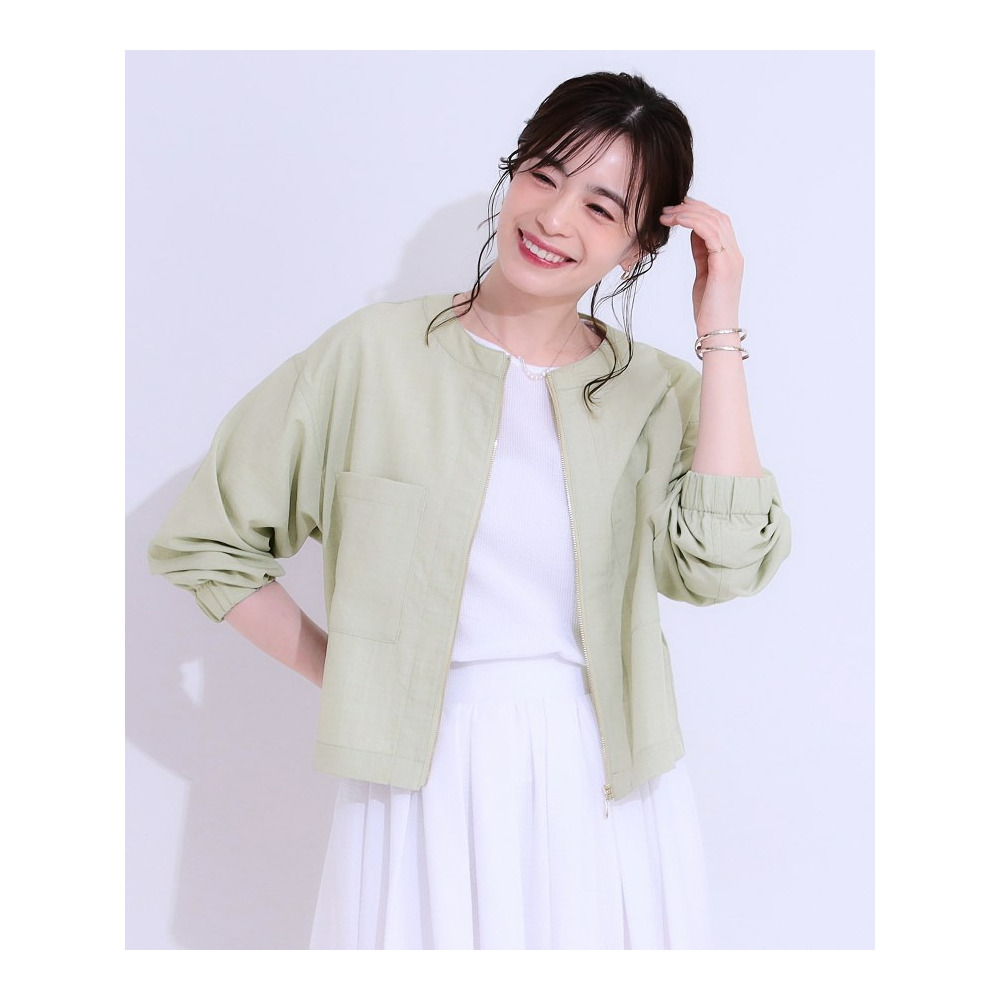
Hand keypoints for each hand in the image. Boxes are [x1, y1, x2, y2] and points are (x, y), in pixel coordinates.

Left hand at [660, 197, 743, 332]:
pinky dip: (692, 222)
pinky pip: (710, 232)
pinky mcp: (724, 265)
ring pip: (714, 221)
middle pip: (717, 216)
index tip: (677, 207)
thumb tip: (692, 232)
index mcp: (730, 255)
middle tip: (668, 207)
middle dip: (692, 207)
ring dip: (688, 213)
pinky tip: (676, 222)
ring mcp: (732, 258)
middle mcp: (735, 254)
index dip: (698, 210)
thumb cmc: (708, 309)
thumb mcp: (702, 274)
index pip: (718, 222)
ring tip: (666, 214)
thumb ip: (701, 253)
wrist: (716, 332)